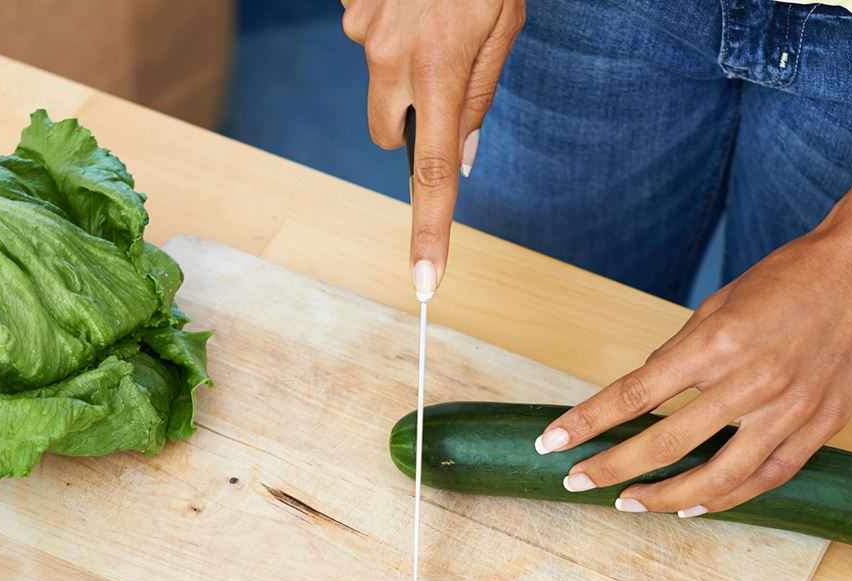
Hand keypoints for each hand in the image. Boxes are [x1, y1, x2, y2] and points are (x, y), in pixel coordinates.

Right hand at [342, 0, 524, 294]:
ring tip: (432, 12)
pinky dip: (389, 25)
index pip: (433, 175)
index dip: (430, 233)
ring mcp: (361, 31)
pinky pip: (367, 36)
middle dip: (408, 123)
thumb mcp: (503, 25)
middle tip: (440, 75)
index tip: (424, 283)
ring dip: (401, 64)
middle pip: (386, 133)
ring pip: (377, 81)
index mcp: (438, 72)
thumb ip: (479, 94)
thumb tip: (460, 157)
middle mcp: (388, 58)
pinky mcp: (347, 6)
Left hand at [536, 220, 851, 514]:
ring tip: (629, 504)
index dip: (587, 422)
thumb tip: (644, 392)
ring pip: (715, 478)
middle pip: (665, 444)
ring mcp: (789, 410)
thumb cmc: (792, 276)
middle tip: (577, 482)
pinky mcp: (820, 426)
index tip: (550, 442)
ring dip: (664, 498)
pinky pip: (764, 478)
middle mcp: (751, 381)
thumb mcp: (721, 302)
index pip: (634, 393)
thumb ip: (681, 352)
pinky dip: (725, 497)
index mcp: (717, 342)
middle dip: (612, 469)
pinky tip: (694, 506)